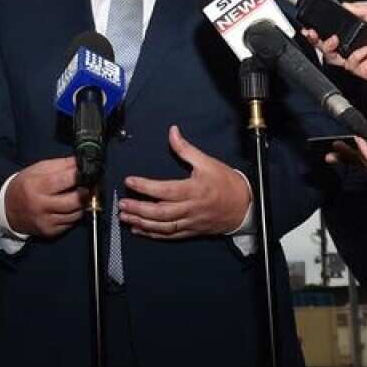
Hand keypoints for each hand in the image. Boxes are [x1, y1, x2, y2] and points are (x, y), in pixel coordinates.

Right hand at [4, 157, 86, 237]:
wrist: (9, 209)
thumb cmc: (25, 185)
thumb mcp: (38, 169)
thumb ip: (61, 165)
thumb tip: (82, 162)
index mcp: (35, 186)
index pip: (63, 180)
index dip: (79, 174)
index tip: (87, 170)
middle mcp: (40, 206)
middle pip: (74, 200)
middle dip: (86, 191)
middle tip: (89, 185)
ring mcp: (46, 221)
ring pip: (76, 214)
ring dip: (83, 204)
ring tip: (82, 195)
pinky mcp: (50, 232)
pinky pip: (71, 223)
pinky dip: (75, 214)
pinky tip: (72, 207)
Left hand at [119, 125, 249, 238]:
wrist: (244, 206)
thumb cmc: (226, 183)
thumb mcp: (207, 162)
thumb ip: (186, 149)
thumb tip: (172, 132)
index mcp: (193, 190)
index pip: (164, 189)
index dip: (145, 186)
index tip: (130, 181)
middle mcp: (190, 208)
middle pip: (160, 212)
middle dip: (138, 209)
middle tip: (122, 204)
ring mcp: (190, 222)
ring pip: (162, 226)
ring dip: (142, 223)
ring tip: (125, 216)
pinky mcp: (191, 231)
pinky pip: (169, 235)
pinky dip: (153, 234)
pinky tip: (139, 230)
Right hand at [304, 3, 366, 83]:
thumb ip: (364, 12)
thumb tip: (347, 4)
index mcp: (361, 36)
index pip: (337, 33)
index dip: (323, 31)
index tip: (314, 25)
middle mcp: (359, 48)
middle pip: (331, 48)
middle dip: (319, 40)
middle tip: (313, 34)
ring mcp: (361, 60)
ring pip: (336, 58)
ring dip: (331, 49)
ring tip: (334, 40)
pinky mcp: (365, 71)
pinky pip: (350, 65)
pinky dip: (354, 56)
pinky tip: (364, 51)